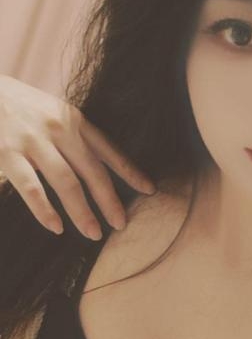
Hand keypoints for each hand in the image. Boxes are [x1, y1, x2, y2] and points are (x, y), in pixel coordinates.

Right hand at [0, 75, 154, 239]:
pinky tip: (56, 227)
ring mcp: (33, 141)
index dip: (130, 171)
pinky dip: (45, 210)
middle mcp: (58, 129)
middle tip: (121, 225)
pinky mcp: (6, 153)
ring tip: (93, 233)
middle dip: (110, 200)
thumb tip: (95, 166)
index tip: (150, 190)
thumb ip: (72, 134)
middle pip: (93, 171)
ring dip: (83, 211)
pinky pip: (31, 188)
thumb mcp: (50, 111)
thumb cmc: (15, 105)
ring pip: (66, 182)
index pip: (109, 149)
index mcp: (73, 118)